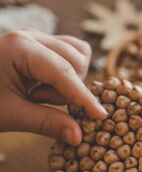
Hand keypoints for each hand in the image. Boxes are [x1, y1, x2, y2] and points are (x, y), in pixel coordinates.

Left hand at [0, 28, 106, 143]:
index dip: (84, 97)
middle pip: (76, 62)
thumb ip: (46, 123)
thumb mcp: (10, 116)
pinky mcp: (41, 44)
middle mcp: (32, 35)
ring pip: (78, 56)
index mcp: (20, 47)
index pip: (63, 72)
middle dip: (66, 90)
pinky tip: (42, 86)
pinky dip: (66, 74)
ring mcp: (37, 36)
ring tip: (36, 94)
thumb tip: (79, 136)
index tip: (102, 117)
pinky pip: (71, 55)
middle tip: (36, 102)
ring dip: (66, 82)